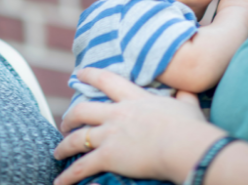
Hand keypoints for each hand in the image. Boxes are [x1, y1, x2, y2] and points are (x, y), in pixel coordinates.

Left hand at [53, 68, 224, 184]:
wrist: (185, 145)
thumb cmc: (190, 128)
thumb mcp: (187, 106)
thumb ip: (184, 97)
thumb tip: (187, 91)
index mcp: (134, 99)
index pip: (107, 81)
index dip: (90, 76)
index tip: (78, 74)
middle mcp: (117, 114)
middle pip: (83, 110)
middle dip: (70, 117)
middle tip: (64, 122)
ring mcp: (111, 134)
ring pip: (77, 138)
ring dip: (64, 145)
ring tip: (57, 152)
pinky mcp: (109, 156)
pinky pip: (82, 167)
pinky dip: (68, 175)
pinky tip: (59, 181)